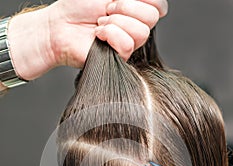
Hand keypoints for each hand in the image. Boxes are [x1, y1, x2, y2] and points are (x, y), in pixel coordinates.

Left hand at [7, 0, 167, 80]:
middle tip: (106, 10)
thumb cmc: (78, 6)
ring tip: (100, 23)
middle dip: (126, 7)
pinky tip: (98, 35)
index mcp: (135, 10)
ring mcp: (128, 43)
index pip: (159, 6)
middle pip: (152, 17)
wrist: (60, 25)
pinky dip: (110, 35)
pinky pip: (127, 44)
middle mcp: (134, 27)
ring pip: (142, 32)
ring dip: (116, 22)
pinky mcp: (119, 58)